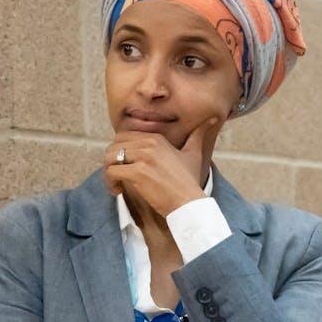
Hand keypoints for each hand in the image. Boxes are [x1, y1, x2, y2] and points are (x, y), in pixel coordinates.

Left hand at [103, 118, 218, 215]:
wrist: (189, 203)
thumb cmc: (189, 182)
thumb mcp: (194, 154)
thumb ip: (198, 135)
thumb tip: (213, 118)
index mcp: (157, 138)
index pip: (124, 136)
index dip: (119, 152)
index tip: (124, 166)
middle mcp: (149, 143)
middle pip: (114, 145)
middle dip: (110, 161)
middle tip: (116, 176)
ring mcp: (143, 157)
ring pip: (109, 157)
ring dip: (107, 172)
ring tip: (115, 185)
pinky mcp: (138, 172)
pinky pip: (112, 172)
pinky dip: (109, 182)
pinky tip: (117, 190)